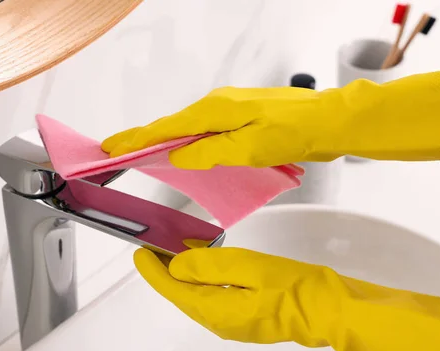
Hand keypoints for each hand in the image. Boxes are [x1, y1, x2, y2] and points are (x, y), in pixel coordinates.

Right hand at [102, 86, 345, 167]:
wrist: (327, 121)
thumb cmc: (293, 133)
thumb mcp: (248, 149)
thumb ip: (210, 153)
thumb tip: (179, 156)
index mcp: (215, 110)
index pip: (166, 128)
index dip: (138, 139)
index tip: (112, 147)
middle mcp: (218, 105)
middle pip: (174, 126)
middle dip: (145, 140)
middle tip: (118, 151)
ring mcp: (231, 110)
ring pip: (191, 129)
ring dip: (168, 142)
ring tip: (144, 155)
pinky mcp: (242, 118)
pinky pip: (208, 131)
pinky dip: (191, 142)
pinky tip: (186, 153)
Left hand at [135, 247, 439, 350]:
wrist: (329, 308)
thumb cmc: (295, 288)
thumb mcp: (248, 267)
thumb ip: (209, 266)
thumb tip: (179, 266)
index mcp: (216, 310)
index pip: (174, 289)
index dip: (153, 271)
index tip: (140, 253)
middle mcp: (220, 320)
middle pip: (183, 294)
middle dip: (166, 271)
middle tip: (157, 246)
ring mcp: (234, 320)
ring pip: (198, 295)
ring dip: (186, 274)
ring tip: (179, 249)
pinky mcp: (247, 314)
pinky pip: (215, 296)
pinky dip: (206, 279)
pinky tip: (209, 263)